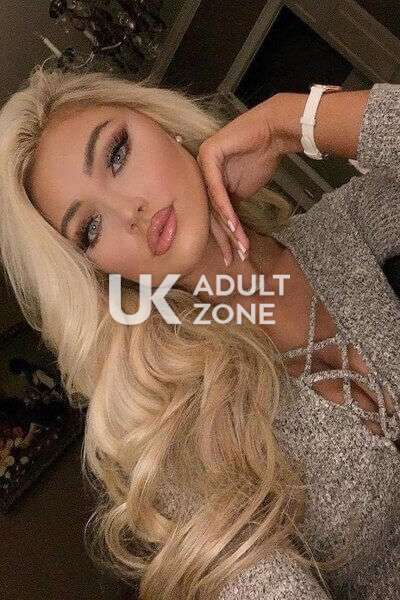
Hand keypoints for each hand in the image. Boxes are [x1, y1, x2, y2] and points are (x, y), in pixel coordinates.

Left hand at [196, 96, 282, 265]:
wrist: (272, 132)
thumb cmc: (260, 157)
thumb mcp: (243, 190)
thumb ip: (231, 207)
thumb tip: (229, 231)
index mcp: (206, 183)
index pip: (213, 216)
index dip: (225, 239)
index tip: (233, 257)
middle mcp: (200, 174)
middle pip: (211, 213)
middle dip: (225, 239)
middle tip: (232, 258)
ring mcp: (201, 163)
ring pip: (214, 204)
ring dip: (229, 228)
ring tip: (238, 246)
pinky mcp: (208, 155)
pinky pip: (216, 189)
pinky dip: (225, 208)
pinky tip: (233, 225)